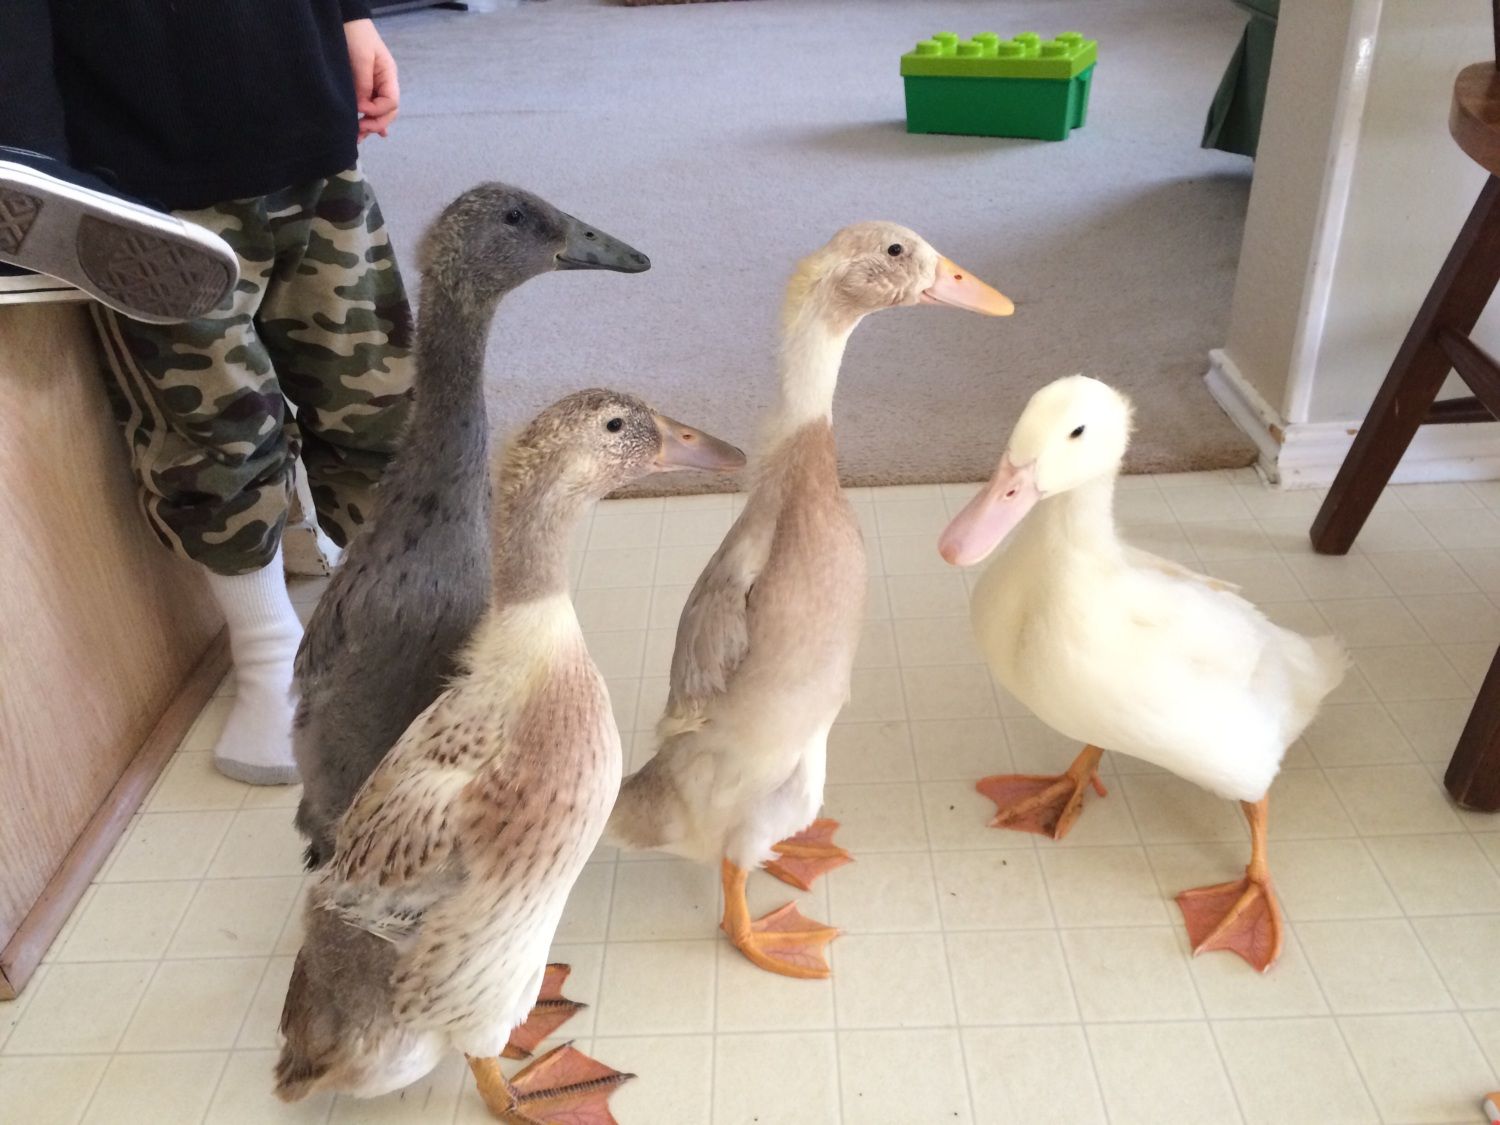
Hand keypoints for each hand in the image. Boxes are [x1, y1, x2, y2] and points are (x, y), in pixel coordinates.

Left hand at [344, 18, 399, 140]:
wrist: (347, 22)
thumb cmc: (356, 36)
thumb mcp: (361, 59)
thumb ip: (363, 84)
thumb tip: (361, 108)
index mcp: (389, 76)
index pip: (391, 103)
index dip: (376, 110)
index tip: (359, 109)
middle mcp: (385, 83)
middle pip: (389, 112)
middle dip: (375, 123)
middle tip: (359, 131)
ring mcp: (376, 85)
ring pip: (380, 112)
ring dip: (371, 125)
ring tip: (358, 137)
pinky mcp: (365, 86)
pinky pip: (371, 107)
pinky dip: (370, 119)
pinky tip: (367, 131)